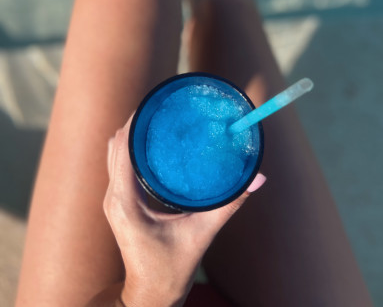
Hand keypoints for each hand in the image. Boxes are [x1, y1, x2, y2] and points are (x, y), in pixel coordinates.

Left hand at [103, 117, 265, 306]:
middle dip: (135, 122)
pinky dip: (130, 147)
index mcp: (126, 202)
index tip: (153, 104)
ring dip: (131, 134)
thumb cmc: (172, 268)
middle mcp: (114, 197)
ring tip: (157, 119)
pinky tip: (151, 142)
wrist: (150, 294)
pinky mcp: (117, 202)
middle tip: (162, 107)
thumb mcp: (202, 234)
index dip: (134, 122)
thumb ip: (230, 204)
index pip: (122, 148)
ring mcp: (113, 199)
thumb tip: (258, 179)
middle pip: (116, 145)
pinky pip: (117, 164)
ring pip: (114, 152)